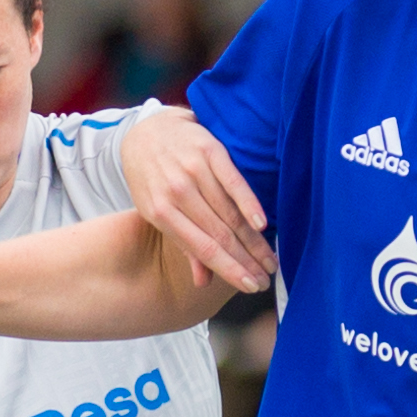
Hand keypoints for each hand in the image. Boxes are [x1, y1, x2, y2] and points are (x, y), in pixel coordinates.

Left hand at [118, 106, 272, 293]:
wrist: (146, 131)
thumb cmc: (152, 178)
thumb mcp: (156, 212)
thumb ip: (183, 245)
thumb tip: (203, 283)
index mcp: (160, 212)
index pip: (201, 248)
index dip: (229, 269)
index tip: (250, 286)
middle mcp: (177, 191)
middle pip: (220, 233)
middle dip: (246, 260)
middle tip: (266, 278)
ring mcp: (193, 170)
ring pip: (230, 212)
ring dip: (253, 240)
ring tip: (270, 259)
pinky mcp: (210, 150)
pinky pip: (234, 181)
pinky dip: (249, 203)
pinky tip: (262, 224)